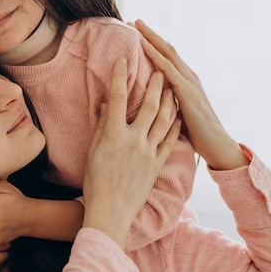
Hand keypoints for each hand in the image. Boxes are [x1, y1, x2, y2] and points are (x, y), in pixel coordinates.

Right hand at [83, 58, 182, 248]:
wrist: (111, 211)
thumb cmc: (96, 182)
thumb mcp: (93, 152)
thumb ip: (102, 126)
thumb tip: (105, 104)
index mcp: (113, 135)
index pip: (116, 99)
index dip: (119, 77)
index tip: (122, 60)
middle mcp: (133, 140)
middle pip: (147, 106)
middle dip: (154, 84)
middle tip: (159, 67)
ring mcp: (148, 152)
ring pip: (163, 120)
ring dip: (168, 101)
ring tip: (171, 86)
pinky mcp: (157, 164)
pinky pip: (170, 141)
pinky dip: (174, 126)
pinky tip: (177, 116)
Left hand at [134, 19, 248, 170]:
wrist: (216, 146)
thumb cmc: (194, 134)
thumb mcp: (174, 113)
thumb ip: (163, 102)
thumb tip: (142, 101)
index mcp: (184, 81)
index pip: (166, 56)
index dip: (151, 43)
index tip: (134, 32)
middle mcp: (188, 77)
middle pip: (167, 49)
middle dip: (150, 34)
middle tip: (132, 20)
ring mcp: (190, 83)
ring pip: (168, 54)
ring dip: (151, 38)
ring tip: (136, 26)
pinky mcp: (188, 93)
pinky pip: (169, 70)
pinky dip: (156, 56)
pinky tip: (145, 46)